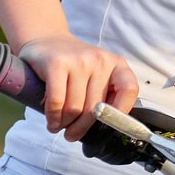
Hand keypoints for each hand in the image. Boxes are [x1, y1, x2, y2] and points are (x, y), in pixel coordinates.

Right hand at [15, 33, 137, 140]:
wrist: (45, 40)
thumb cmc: (73, 66)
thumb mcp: (97, 74)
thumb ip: (105, 93)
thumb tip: (111, 126)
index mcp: (116, 63)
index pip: (129, 89)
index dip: (121, 112)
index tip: (107, 126)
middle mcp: (100, 60)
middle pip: (95, 108)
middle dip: (81, 128)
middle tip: (72, 135)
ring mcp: (79, 60)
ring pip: (75, 108)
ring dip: (64, 124)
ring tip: (58, 126)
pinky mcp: (57, 64)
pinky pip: (57, 102)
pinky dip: (53, 117)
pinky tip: (51, 121)